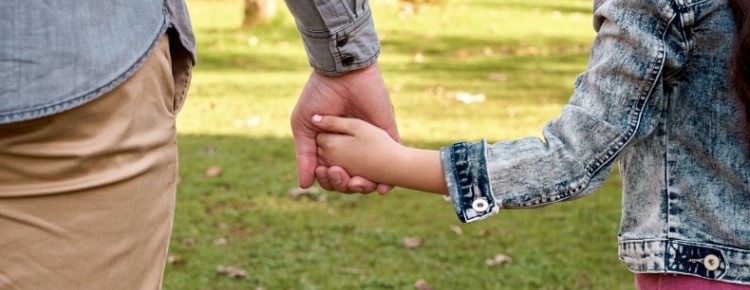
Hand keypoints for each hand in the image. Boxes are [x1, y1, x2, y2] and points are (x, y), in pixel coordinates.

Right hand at [290, 62, 399, 193]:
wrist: (342, 74)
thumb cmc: (319, 96)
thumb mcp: (304, 127)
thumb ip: (305, 156)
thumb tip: (305, 185)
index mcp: (330, 146)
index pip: (330, 174)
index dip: (327, 180)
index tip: (324, 173)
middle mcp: (350, 147)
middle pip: (349, 179)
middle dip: (343, 184)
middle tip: (339, 175)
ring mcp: (369, 142)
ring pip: (370, 176)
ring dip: (363, 187)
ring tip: (356, 183)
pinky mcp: (387, 134)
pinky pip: (392, 161)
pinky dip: (389, 180)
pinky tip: (383, 189)